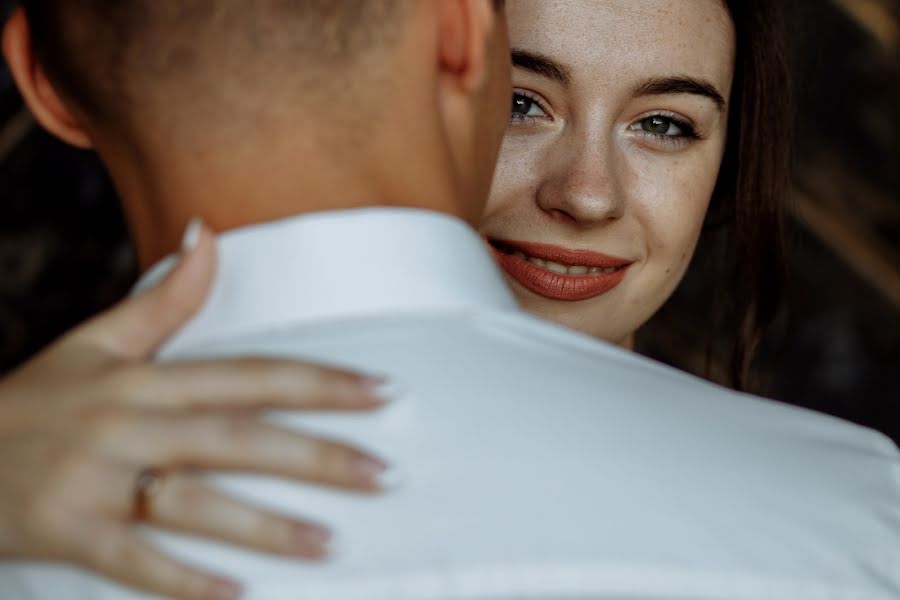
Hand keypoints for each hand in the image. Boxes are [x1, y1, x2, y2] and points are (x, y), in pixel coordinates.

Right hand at [0, 222, 390, 599]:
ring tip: (332, 541)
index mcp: (145, 379)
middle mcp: (127, 424)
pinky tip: (239, 594)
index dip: (318, 382)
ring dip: (266, 526)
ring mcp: (95, 481)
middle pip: (236, 438)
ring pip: (195, 503)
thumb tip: (209, 232)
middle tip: (384, 473)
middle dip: (316, 456)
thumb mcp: (95, 341)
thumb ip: (165, 298)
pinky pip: (134, 561)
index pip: (249, 375)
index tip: (382, 390)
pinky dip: (184, 581)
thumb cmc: (36, 398)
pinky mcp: (68, 532)